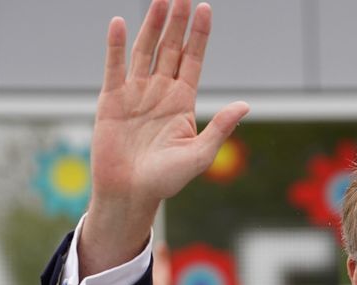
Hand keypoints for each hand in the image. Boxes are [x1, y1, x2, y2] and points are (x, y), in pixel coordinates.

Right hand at [83, 0, 248, 275]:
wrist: (131, 194)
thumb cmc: (166, 180)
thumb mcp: (200, 155)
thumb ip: (220, 127)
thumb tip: (245, 105)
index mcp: (183, 102)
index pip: (192, 60)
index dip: (199, 35)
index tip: (205, 8)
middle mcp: (160, 92)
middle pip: (170, 48)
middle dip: (176, 21)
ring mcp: (135, 93)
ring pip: (145, 51)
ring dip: (152, 25)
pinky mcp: (111, 100)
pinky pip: (114, 67)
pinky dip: (117, 46)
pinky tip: (121, 23)